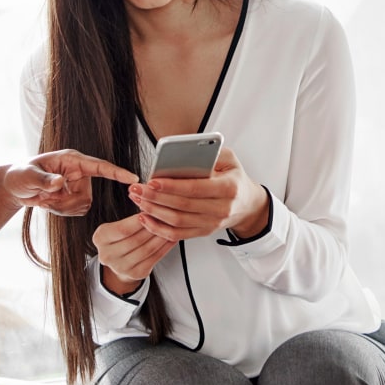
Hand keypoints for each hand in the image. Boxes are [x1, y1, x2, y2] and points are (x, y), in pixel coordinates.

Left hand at [3, 149, 138, 216]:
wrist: (14, 187)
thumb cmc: (20, 174)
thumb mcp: (28, 176)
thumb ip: (43, 180)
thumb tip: (59, 183)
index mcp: (71, 160)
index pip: (99, 166)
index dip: (117, 172)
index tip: (133, 178)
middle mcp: (78, 172)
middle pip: (87, 195)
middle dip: (66, 203)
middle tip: (45, 198)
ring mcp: (78, 186)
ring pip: (83, 206)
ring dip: (62, 208)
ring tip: (46, 199)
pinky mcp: (74, 197)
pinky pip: (78, 212)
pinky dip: (62, 212)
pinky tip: (49, 204)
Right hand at [93, 213, 175, 292]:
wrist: (119, 261)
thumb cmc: (120, 238)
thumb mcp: (117, 226)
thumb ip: (130, 221)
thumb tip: (150, 208)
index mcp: (100, 238)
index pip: (123, 229)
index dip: (139, 221)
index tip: (152, 211)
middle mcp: (107, 255)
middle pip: (136, 240)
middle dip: (153, 227)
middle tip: (167, 217)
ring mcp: (121, 267)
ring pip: (147, 249)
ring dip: (161, 237)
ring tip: (171, 226)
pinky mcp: (135, 274)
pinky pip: (154, 258)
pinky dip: (165, 247)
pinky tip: (172, 238)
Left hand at [128, 147, 268, 240]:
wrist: (248, 204)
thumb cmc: (234, 178)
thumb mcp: (229, 159)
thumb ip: (209, 153)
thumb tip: (184, 150)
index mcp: (228, 188)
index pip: (195, 188)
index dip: (171, 186)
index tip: (152, 181)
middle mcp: (221, 209)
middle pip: (182, 206)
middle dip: (155, 198)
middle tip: (137, 189)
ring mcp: (211, 223)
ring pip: (176, 221)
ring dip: (153, 211)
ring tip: (137, 199)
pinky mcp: (203, 231)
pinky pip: (177, 234)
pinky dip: (158, 228)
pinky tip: (145, 218)